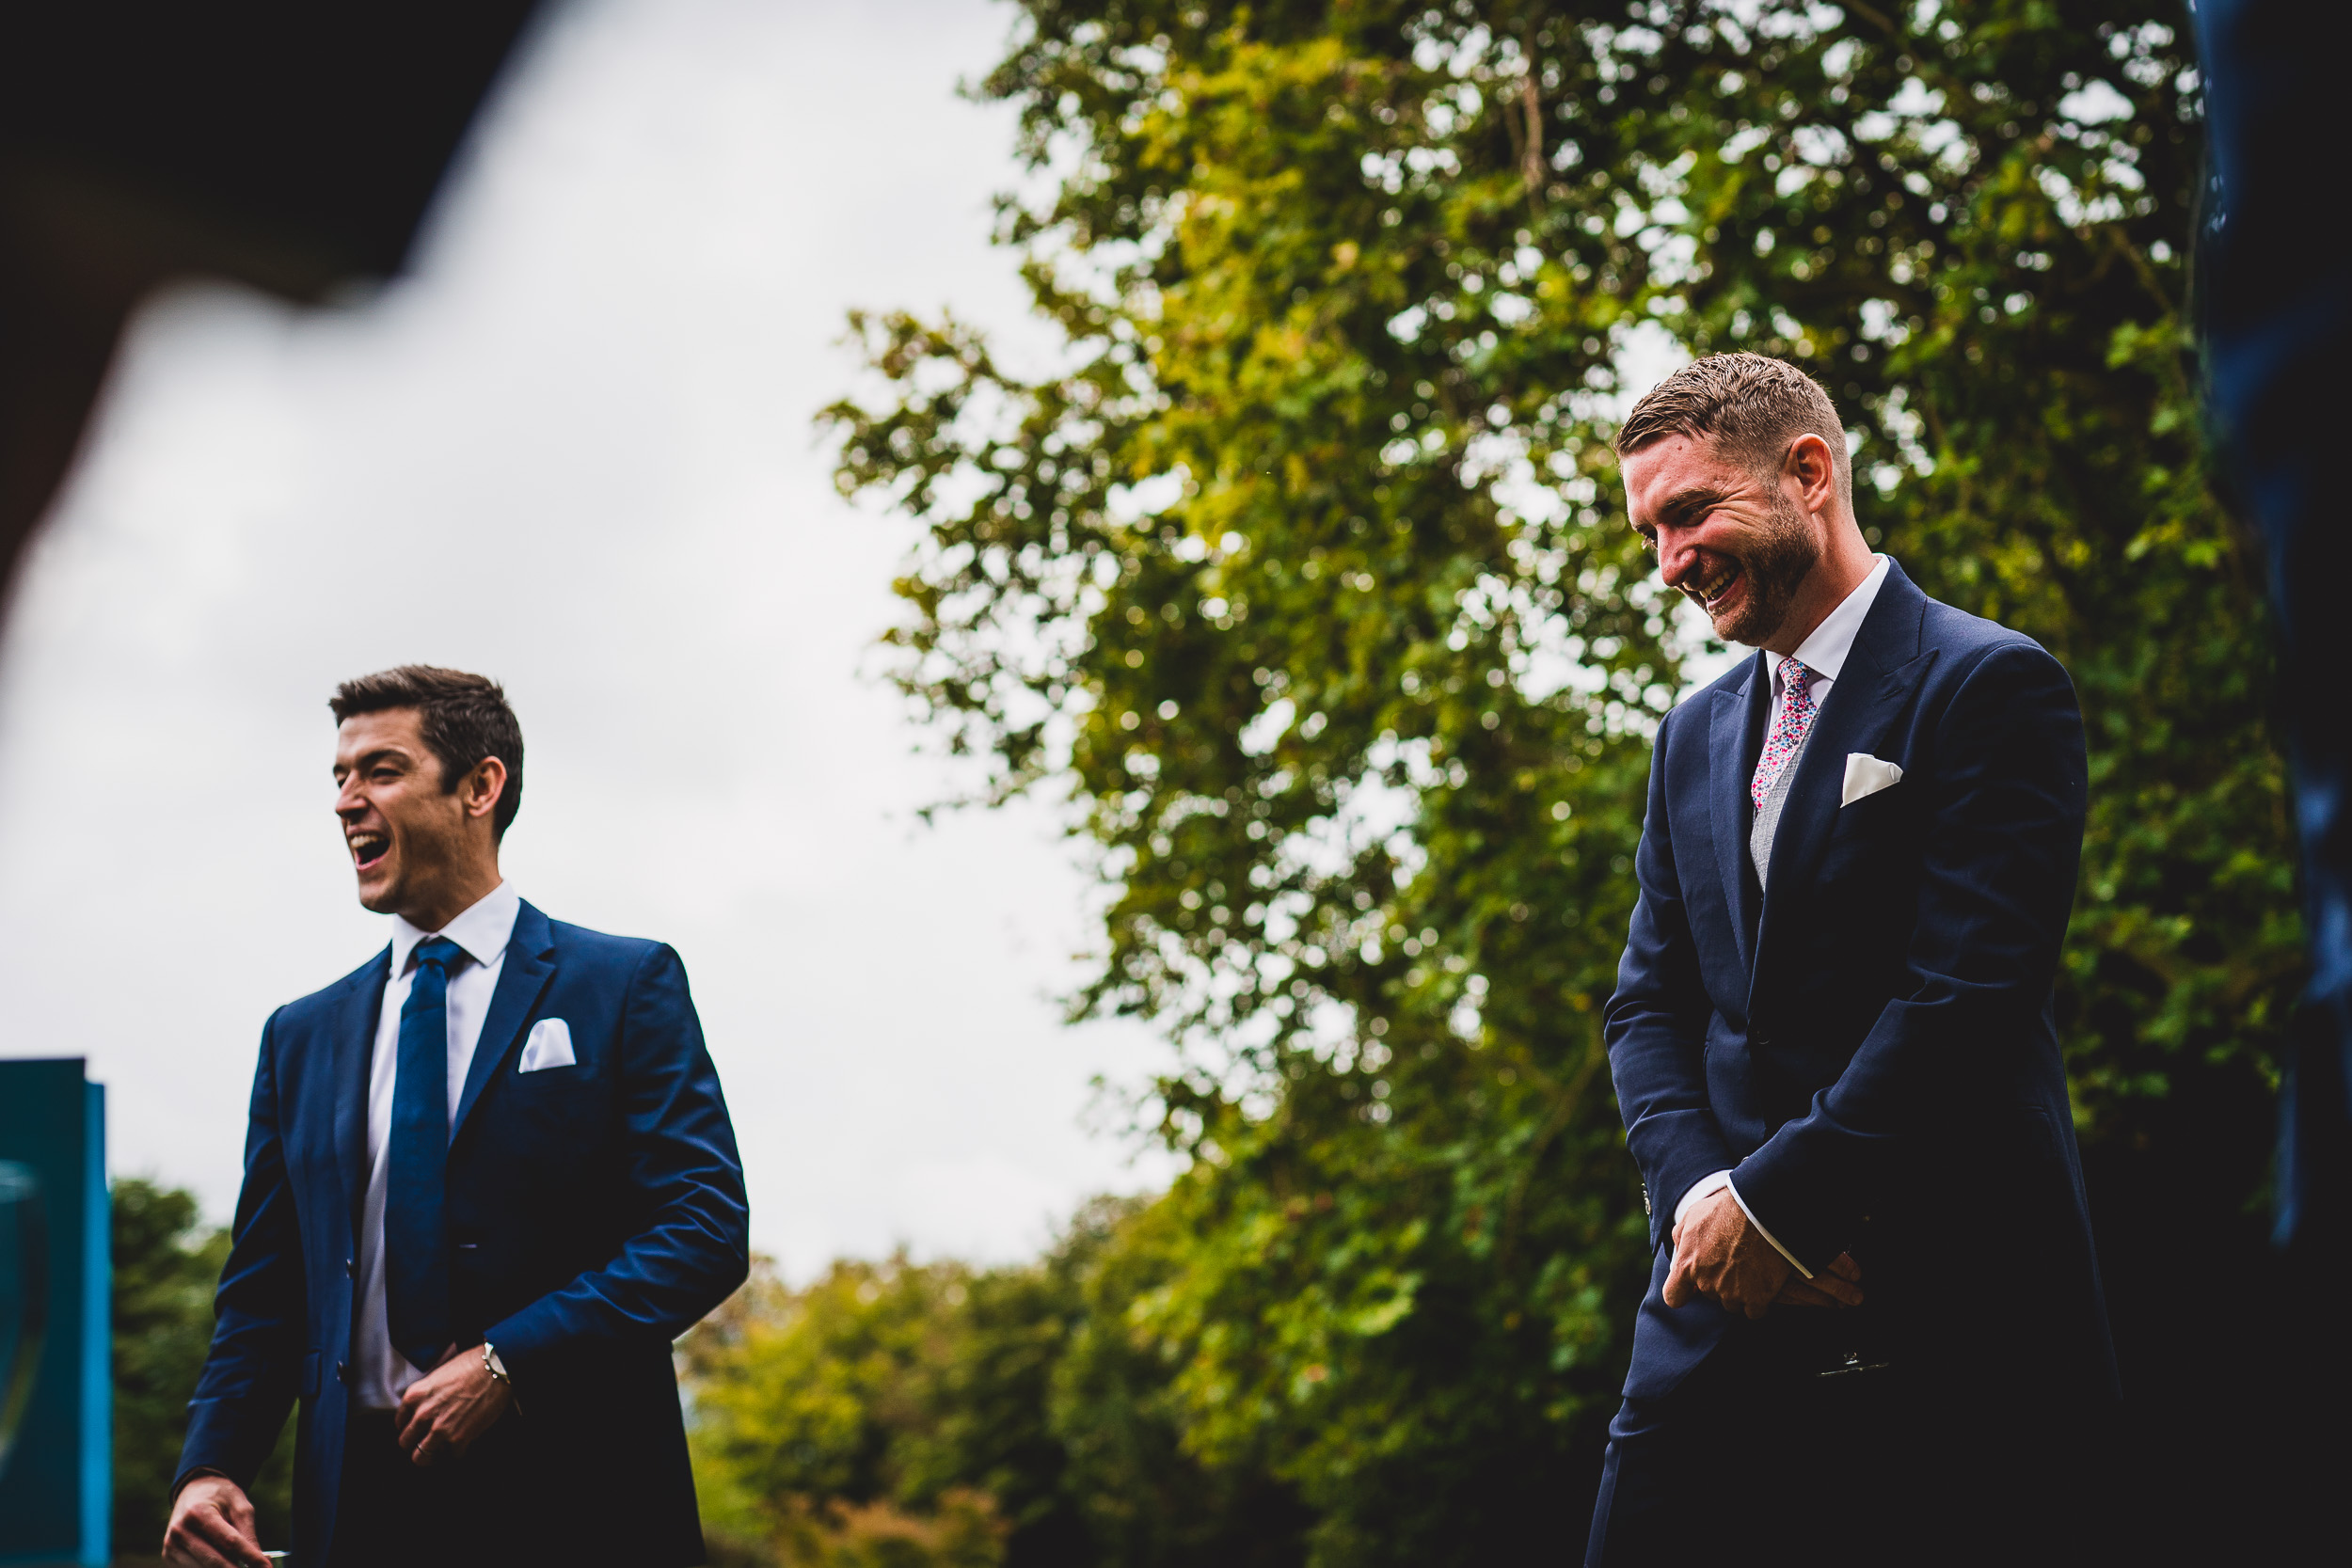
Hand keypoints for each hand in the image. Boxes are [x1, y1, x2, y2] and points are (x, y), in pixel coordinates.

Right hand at [163, 1474, 270, 1567]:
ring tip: (241, 1564)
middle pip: (213, 1561)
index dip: (250, 1557)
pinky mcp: (169, 1558)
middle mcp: (179, 1531)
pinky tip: (225, 1563)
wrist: (193, 1491)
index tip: (266, 1567)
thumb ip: (248, 1534)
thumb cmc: (220, 1497)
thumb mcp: (239, 1506)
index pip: (229, 1541)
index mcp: (198, 1512)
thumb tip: (261, 1562)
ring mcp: (171, 1547)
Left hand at [395, 1347, 512, 1466]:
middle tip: (428, 1441)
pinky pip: (452, 1456)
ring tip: (441, 1449)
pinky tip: (464, 1442)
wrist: (495, 1368)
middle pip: (406, 1442)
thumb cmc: (471, 1366)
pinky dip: (458, 1451)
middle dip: (416, 1443)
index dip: (410, 1426)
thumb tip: (427, 1409)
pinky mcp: (459, 1438)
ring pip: (421, 1457)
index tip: (419, 1429)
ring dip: (432, 1454)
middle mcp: (423, 1414)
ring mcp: (440, 1428)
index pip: (400, 1422)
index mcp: (414, 1396)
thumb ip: (426, 1396)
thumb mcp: (438, 1376)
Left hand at [1664, 1187, 1857, 1318]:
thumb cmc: (1725, 1209)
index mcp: (1687, 1265)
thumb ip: (1681, 1239)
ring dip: (1737, 1292)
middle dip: (1717, 1282)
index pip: (1673, 1297)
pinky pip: (1754, 1311)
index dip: (1682, 1293)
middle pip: (1709, 1296)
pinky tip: (1762, 1284)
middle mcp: (1707, 1283)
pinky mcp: (1757, 1297)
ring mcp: (1732, 1292)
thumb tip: (1679, 1253)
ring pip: (1731, 1304)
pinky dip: (1758, 1301)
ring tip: (1748, 1269)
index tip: (1690, 1288)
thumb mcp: (1692, 1216)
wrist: (1760, 1210)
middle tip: (1731, 1261)